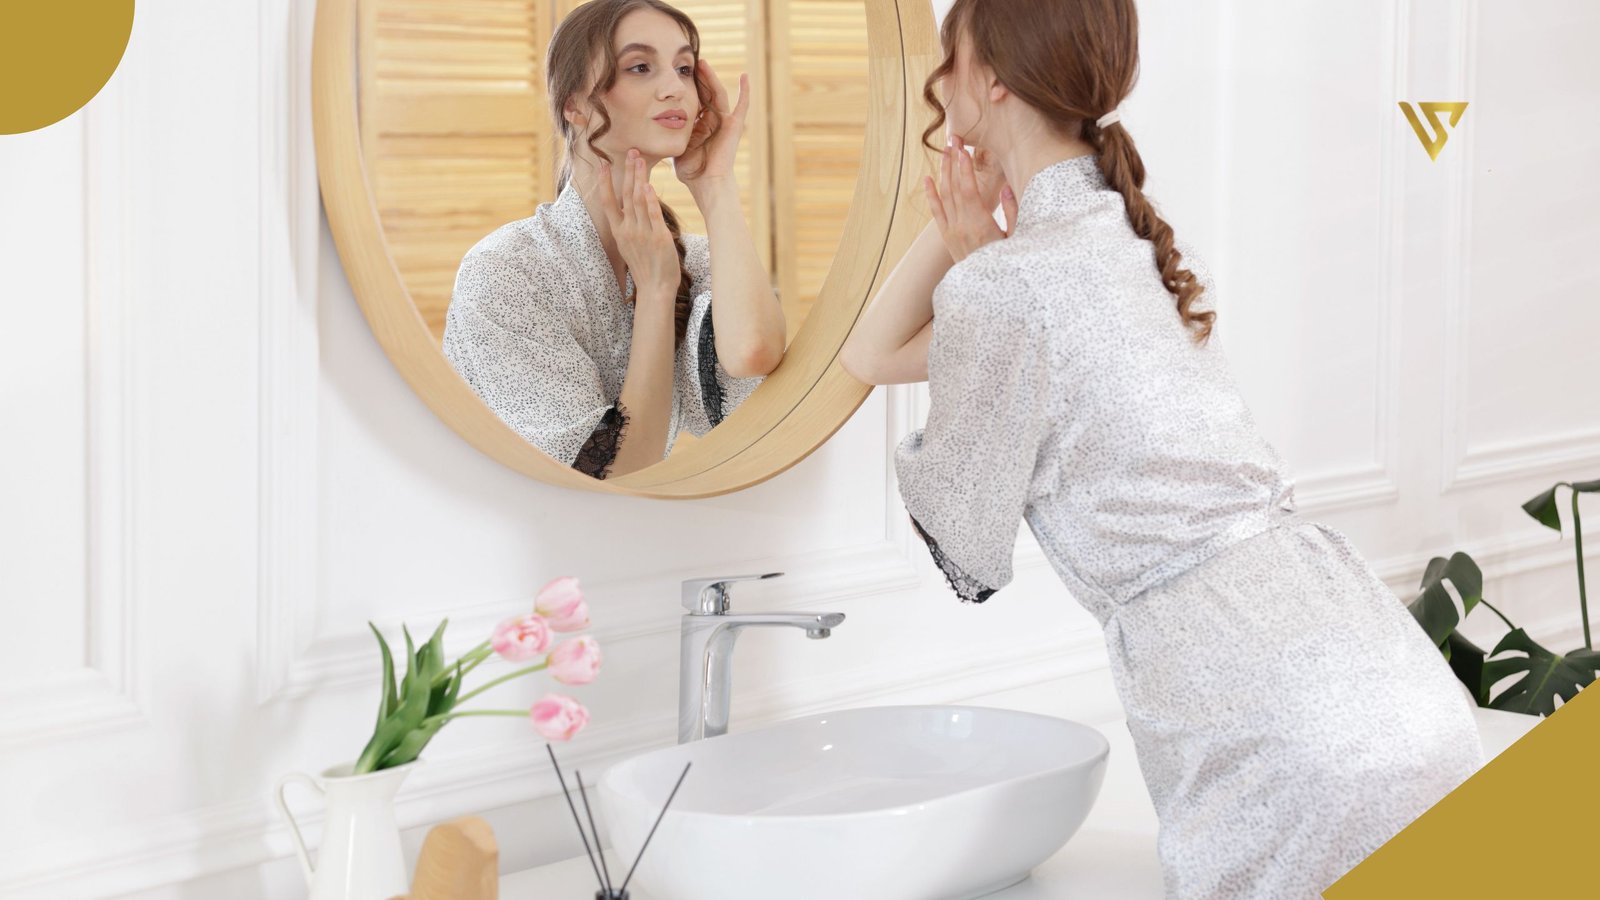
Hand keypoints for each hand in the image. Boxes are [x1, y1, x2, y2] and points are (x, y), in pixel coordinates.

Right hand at [595, 150, 679, 304]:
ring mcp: (642, 234)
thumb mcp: (631, 245)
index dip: (605, 182)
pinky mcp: (658, 237)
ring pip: (638, 200)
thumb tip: (634, 206)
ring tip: (640, 159)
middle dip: (627, 172)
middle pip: (625, 195)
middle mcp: (628, 230)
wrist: (655, 288)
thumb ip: (631, 225)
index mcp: (619, 232)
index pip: (608, 202)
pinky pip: (652, 215)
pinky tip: (648, 185)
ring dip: (639, 178)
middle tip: (631, 152)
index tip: (602, 165)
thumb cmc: (645, 267)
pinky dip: (650, 200)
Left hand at [673, 59, 749, 188]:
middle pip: (706, 93)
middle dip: (699, 78)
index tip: (677, 72)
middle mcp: (714, 122)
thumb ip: (670, 135)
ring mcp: (725, 123)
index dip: (688, 87)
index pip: (695, 101)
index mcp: (701, 127)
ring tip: (702, 62)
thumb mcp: (677, 146)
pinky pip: (742, 105)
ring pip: (718, 94)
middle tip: (689, 61)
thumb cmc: (692, 171)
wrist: (707, 183)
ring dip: (711, 78)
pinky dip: (745, 91)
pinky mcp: (734, 126)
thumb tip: (651, 127)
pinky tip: (745, 76)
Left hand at [924, 137, 1018, 263]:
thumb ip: (1012, 212)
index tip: (963, 150)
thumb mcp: (1018, 239)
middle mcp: (962, 227)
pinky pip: (936, 213)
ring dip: (943, 173)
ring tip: (945, 152)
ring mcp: (952, 232)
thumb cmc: (1009, 264)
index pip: (969, 191)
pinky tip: (927, 180)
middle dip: (953, 162)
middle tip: (954, 139)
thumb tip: (1005, 187)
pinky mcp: (947, 237)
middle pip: (953, 188)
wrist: (989, 292)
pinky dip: (930, 195)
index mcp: (980, 225)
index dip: (965, 169)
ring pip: (944, 197)